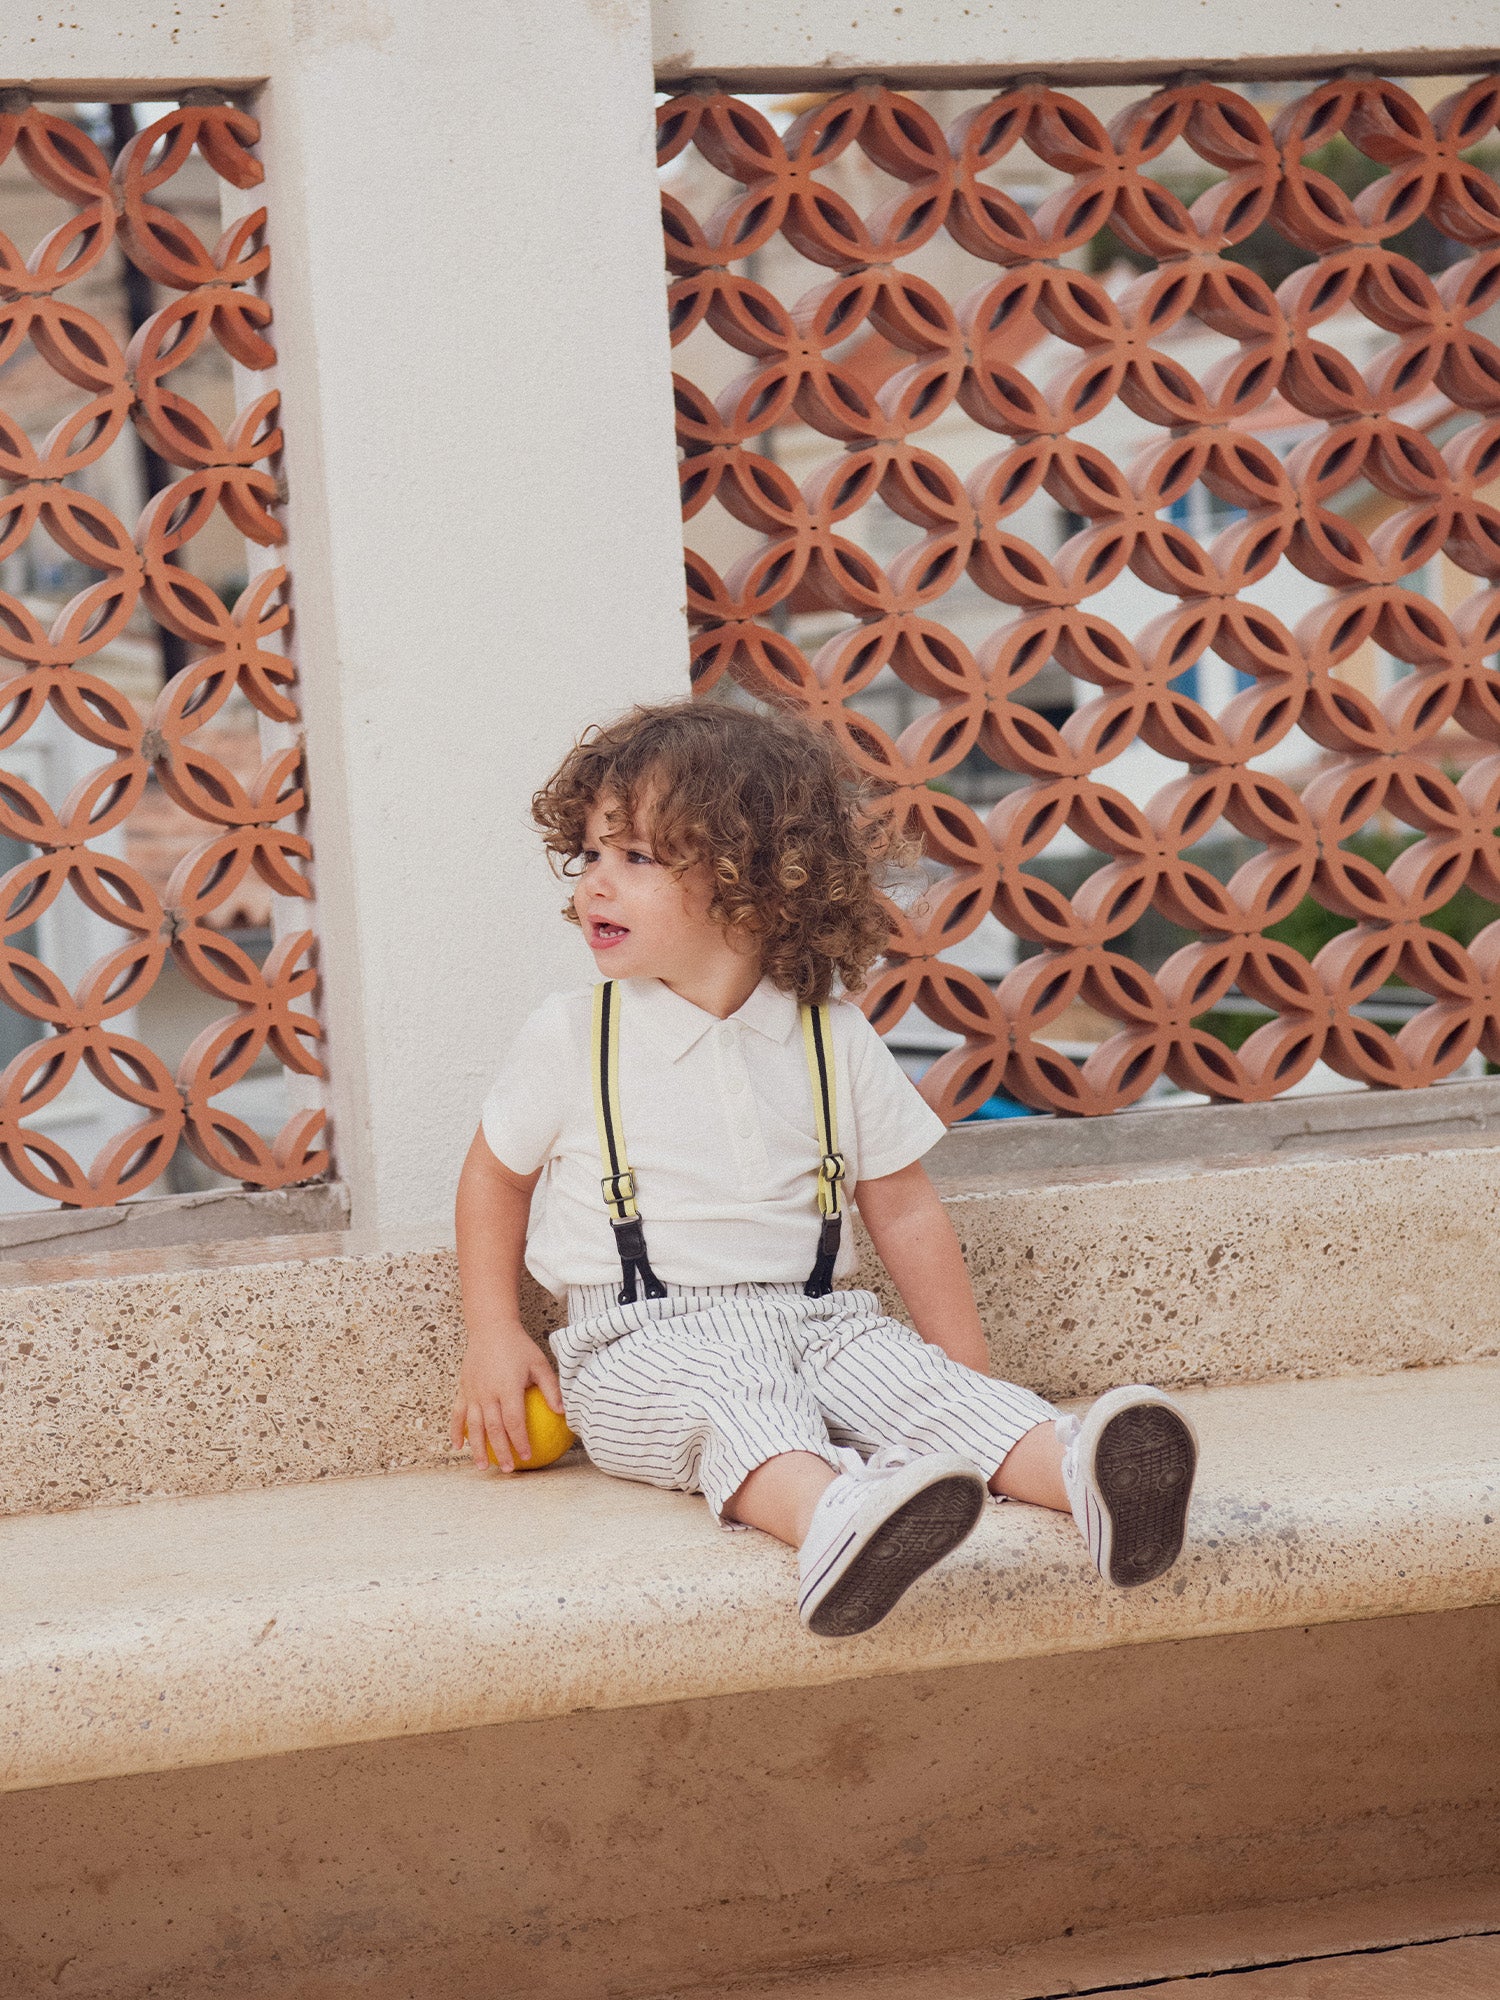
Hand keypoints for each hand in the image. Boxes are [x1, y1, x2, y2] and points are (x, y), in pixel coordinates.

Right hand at [449, 1330, 564, 1472]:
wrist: (490, 1328)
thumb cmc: (518, 1346)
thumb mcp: (539, 1364)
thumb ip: (550, 1388)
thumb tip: (562, 1412)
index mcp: (508, 1387)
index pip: (514, 1421)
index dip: (520, 1441)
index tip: (527, 1455)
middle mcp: (488, 1393)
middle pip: (493, 1429)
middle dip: (501, 1451)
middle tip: (509, 1470)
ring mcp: (473, 1392)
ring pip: (474, 1426)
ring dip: (477, 1448)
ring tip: (482, 1467)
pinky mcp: (463, 1389)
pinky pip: (457, 1414)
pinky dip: (456, 1431)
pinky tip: (458, 1447)